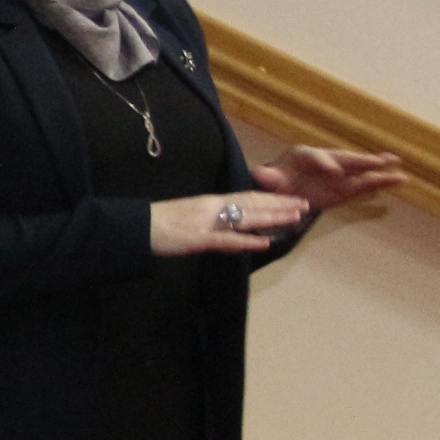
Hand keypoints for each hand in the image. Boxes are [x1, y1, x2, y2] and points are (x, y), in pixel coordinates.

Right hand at [148, 192, 308, 256]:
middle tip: (305, 205)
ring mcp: (206, 223)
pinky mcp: (198, 238)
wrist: (135, 227)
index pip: (247, 197)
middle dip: (280, 205)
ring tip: (296, 218)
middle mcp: (212, 208)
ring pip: (246, 218)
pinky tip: (264, 242)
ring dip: (272, 217)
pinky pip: (226, 240)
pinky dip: (246, 241)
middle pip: (252, 204)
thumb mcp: (187, 215)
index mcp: (210, 202)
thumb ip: (208, 217)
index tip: (291, 198)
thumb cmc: (156, 222)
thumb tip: (226, 222)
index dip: (271, 197)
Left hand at [253, 147, 405, 214]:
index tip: (334, 172)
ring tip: (396, 162)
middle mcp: (325, 161)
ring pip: (360, 169)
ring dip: (378, 167)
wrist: (283, 191)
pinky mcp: (347, 187)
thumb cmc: (276, 181)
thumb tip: (260, 173)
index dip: (325, 163)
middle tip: (376, 161)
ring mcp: (339, 174)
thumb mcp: (269, 179)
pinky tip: (400, 178)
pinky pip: (366, 184)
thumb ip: (268, 177)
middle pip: (344, 158)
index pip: (315, 156)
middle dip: (359, 160)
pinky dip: (382, 181)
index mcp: (303, 156)